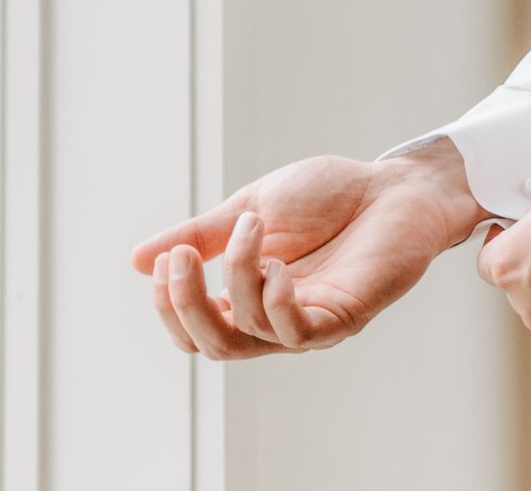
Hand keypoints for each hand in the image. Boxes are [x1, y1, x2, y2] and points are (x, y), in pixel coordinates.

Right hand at [128, 142, 484, 358]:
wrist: (393, 184)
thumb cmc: (330, 196)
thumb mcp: (251, 208)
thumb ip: (202, 236)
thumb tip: (137, 260)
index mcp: (250, 295)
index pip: (196, 329)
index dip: (170, 305)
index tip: (164, 259)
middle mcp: (276, 319)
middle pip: (215, 345)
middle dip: (186, 305)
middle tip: (180, 258)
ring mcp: (310, 322)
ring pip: (251, 335)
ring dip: (237, 280)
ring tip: (251, 227)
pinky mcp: (344, 317)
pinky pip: (298, 333)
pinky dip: (276, 302)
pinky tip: (276, 266)